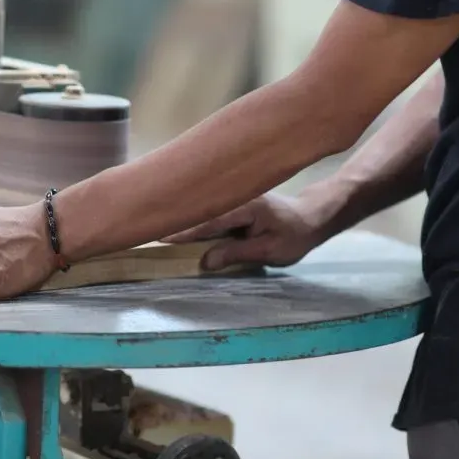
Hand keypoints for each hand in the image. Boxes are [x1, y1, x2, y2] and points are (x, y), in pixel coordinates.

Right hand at [161, 191, 330, 270]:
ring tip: (156, 225)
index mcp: (246, 206)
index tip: (162, 236)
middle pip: (200, 210)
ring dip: (183, 217)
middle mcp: (237, 196)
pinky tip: (178, 224)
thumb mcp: (269, 250)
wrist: (310, 218)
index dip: (185, 230)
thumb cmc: (294, 236)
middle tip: (147, 227)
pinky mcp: (232, 202)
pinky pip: (209, 211)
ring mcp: (234, 197)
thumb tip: (205, 262)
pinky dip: (194, 218)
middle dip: (175, 218)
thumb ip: (236, 254)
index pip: (210, 220)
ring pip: (203, 209)